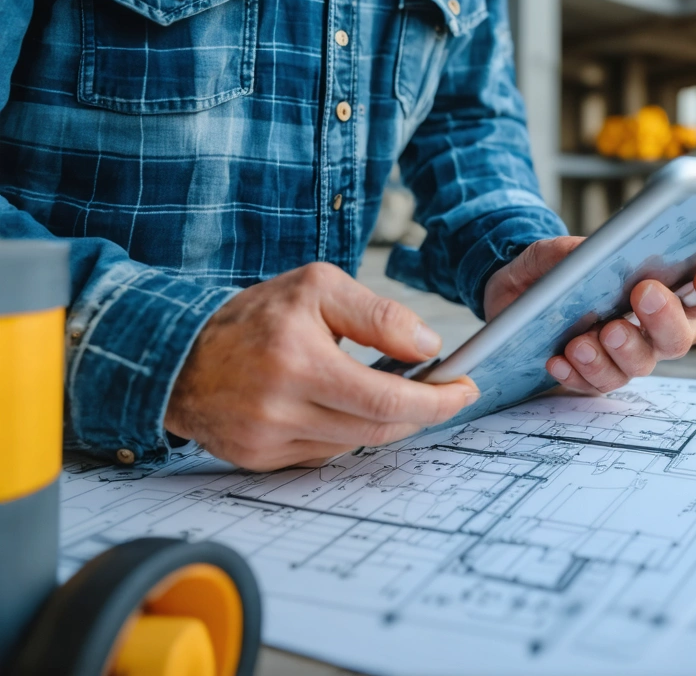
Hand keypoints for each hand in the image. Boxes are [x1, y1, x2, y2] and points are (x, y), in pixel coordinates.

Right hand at [166, 263, 478, 470]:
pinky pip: (325, 454)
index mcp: (298, 362)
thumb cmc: (253, 315)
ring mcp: (267, 442)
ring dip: (385, 421)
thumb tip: (428, 346)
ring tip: (393, 389)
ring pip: (355, 444)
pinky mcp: (258, 460)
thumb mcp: (317, 288)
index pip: (387, 399)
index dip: (436, 400)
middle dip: (422, 412)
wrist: (178, 352)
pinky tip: (345, 406)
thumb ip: (378, 314)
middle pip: (379, 429)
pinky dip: (347, 431)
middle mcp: (280, 410)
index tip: (464, 389)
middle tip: (445, 392)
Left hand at [484, 237, 695, 394]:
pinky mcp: (594, 378)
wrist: (509, 300)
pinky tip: (558, 358)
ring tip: (586, 338)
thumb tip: (590, 253)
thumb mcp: (552, 252)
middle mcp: (652, 330)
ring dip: (616, 352)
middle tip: (643, 295)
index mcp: (661, 291)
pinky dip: (577, 372)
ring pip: (639, 365)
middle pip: (679, 337)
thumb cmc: (548, 273)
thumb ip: (572, 250)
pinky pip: (596, 384)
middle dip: (665, 317)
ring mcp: (626, 357)